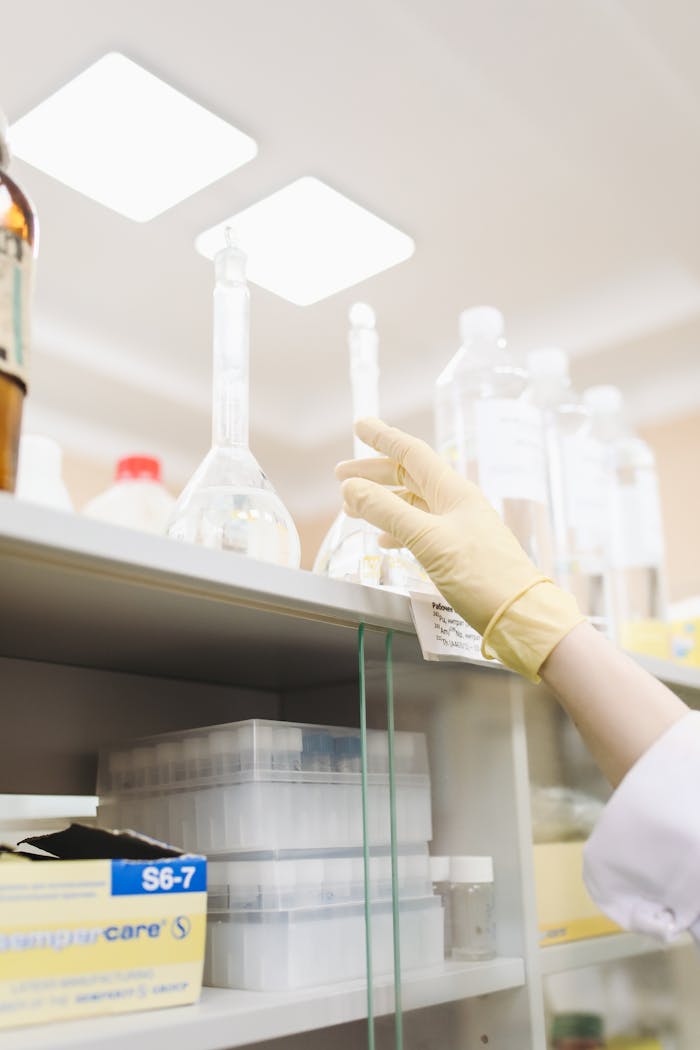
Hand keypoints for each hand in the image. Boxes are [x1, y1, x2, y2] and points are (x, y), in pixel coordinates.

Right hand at [336, 417, 583, 680]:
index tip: (360, 426)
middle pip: (409, 478)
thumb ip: (387, 512)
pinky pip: (421, 530)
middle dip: (374, 474)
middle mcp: (457, 504)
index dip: (384, 439)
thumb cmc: (481, 576)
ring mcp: (459, 529)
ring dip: (382, 502)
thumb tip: (351, 487)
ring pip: (413, 504)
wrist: (519, 615)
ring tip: (352, 508)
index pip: (412, 454)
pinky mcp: (460, 553)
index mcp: (454, 492)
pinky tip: (384, 540)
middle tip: (340, 474)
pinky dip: (397, 529)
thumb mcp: (428, 540)